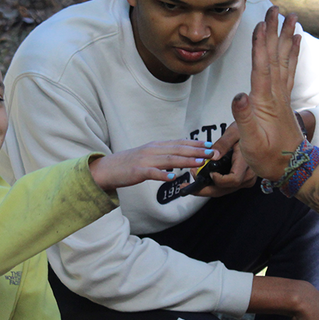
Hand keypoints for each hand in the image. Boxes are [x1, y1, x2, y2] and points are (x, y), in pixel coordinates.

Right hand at [90, 140, 212, 191]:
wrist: (106, 169)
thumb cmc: (128, 164)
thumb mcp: (148, 156)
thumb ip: (163, 155)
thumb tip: (181, 157)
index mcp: (155, 146)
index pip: (179, 143)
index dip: (195, 144)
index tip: (210, 145)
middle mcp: (152, 150)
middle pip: (177, 149)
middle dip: (196, 150)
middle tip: (211, 152)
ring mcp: (144, 160)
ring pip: (169, 159)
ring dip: (186, 160)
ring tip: (199, 162)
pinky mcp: (137, 171)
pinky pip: (152, 173)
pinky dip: (163, 174)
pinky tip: (173, 176)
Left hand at [190, 123, 256, 197]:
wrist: (254, 132)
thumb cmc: (245, 129)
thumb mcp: (234, 132)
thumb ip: (223, 144)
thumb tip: (213, 155)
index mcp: (247, 163)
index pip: (233, 180)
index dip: (219, 179)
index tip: (209, 172)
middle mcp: (248, 174)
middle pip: (226, 189)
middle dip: (206, 188)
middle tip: (191, 180)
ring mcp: (245, 179)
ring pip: (224, 190)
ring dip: (208, 186)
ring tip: (194, 174)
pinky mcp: (241, 179)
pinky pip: (226, 186)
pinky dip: (213, 183)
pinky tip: (202, 176)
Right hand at [231, 6, 304, 180]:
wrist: (292, 169)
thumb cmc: (269, 158)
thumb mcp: (251, 143)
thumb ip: (244, 119)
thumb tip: (239, 96)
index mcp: (264, 101)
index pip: (262, 68)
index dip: (260, 46)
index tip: (260, 24)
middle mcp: (276, 94)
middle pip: (275, 57)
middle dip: (274, 32)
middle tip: (276, 9)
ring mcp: (282, 95)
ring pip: (284, 59)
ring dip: (286, 37)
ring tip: (291, 17)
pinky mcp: (284, 100)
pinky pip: (289, 70)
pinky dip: (293, 53)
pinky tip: (296, 41)